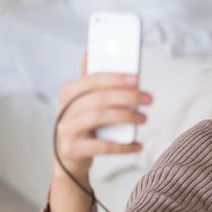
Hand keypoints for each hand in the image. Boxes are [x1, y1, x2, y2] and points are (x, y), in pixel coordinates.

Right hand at [54, 53, 151, 181]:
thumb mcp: (85, 101)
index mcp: (67, 92)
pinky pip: (102, 146)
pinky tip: (137, 144)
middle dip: (127, 97)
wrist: (69, 158)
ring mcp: (65, 130)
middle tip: (149, 99)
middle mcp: (63, 109)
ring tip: (144, 118)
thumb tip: (89, 52)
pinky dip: (123, 146)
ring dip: (126, 117)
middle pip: (99, 98)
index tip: (137, 79)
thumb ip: (91, 81)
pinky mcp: (71, 149)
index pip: (92, 80)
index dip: (116, 78)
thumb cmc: (83, 124)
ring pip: (99, 117)